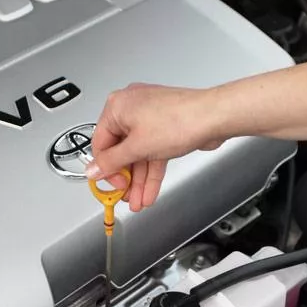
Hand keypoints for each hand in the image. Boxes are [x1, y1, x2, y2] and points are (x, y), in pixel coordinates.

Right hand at [87, 83, 224, 211]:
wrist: (214, 117)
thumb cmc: (180, 120)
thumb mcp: (137, 147)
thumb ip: (112, 162)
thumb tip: (93, 169)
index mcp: (118, 106)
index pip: (100, 143)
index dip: (106, 168)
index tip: (112, 185)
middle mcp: (132, 109)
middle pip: (121, 150)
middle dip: (126, 178)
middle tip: (126, 196)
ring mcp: (150, 118)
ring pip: (139, 154)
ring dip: (139, 180)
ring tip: (139, 200)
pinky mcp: (165, 127)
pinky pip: (152, 152)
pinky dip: (151, 172)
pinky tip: (150, 190)